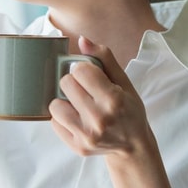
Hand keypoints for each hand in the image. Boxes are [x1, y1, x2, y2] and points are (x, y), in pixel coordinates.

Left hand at [49, 36, 156, 159]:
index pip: (80, 70)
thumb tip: (82, 40)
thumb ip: (104, 59)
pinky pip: (54, 123)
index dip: (84, 69)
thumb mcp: (124, 83)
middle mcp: (99, 119)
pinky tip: (77, 118)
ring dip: (64, 101)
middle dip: (74, 83)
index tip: (92, 77)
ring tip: (78, 104)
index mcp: (113, 99)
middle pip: (65, 83)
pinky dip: (63, 118)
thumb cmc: (129, 111)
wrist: (133, 146)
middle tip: (85, 91)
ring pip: (55, 105)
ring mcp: (86, 135)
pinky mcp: (77, 146)